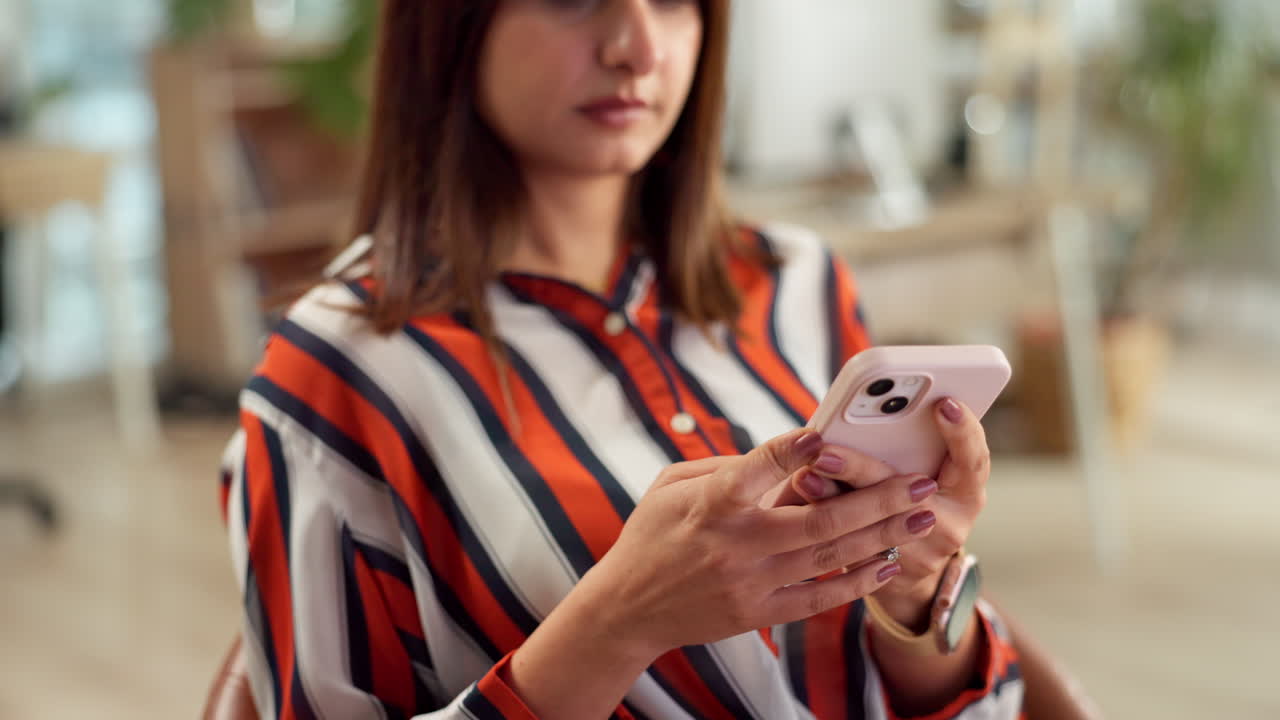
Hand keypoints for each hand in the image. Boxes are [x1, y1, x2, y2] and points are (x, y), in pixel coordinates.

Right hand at [579, 428, 938, 659]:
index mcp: (712, 503)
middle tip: (919, 482)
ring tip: (922, 517)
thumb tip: (786, 455)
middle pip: (820, 520)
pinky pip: (820, 597)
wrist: (629, 608)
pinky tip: (889, 564)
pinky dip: (857, 581)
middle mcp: (737, 543)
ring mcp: (752, 581)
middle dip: (877, 499)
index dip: (795, 451)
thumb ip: (727, 466)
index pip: (760, 468)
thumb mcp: (672, 485)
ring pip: (830, 557)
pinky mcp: (760, 612)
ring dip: (881, 536)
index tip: (828, 435)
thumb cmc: (652, 534)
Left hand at [782, 398, 990, 628]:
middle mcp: (950, 524)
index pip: (973, 460)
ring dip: (833, 498)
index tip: (944, 404)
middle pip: (907, 494)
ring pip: (873, 526)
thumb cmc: (916, 501)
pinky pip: (852, 549)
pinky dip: (824, 521)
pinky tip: (800, 503)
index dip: (962, 432)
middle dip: (861, 469)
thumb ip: (912, 446)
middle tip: (825, 451)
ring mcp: (922, 555)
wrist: (913, 573)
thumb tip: (877, 405)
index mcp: (967, 493)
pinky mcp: (889, 575)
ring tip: (803, 476)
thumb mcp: (930, 472)